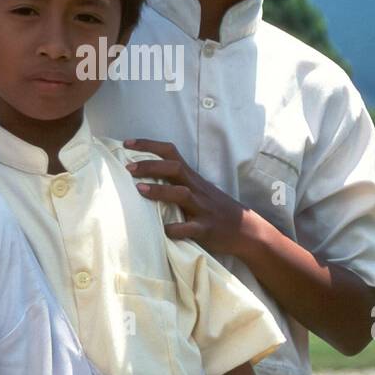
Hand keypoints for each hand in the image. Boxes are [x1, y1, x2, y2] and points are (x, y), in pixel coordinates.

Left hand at [123, 138, 260, 257]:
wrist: (247, 230)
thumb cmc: (215, 209)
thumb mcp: (198, 191)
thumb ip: (176, 183)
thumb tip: (143, 178)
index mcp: (192, 178)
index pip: (170, 153)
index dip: (149, 145)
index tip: (127, 143)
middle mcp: (197, 189)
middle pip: (174, 168)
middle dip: (150, 165)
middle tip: (128, 167)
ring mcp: (202, 208)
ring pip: (181, 193)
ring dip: (160, 191)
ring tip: (139, 190)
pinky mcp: (207, 229)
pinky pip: (190, 228)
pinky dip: (175, 229)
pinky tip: (163, 230)